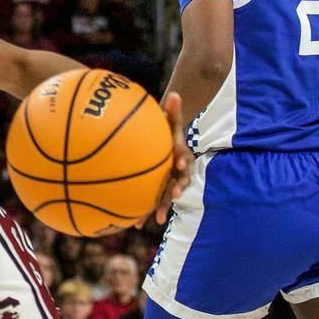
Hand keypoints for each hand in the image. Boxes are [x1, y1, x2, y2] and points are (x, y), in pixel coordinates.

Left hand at [151, 91, 191, 225]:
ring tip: (158, 218)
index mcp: (181, 155)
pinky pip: (152, 202)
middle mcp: (178, 171)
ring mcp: (168, 183)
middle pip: (180, 181)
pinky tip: (134, 224)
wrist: (162, 145)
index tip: (179, 164)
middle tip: (176, 194)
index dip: (183, 161)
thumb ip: (172, 110)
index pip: (184, 157)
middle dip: (178, 188)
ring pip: (167, 196)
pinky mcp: (158, 191)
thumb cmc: (165, 131)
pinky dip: (144, 212)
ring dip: (163, 206)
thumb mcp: (169, 120)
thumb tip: (174, 94)